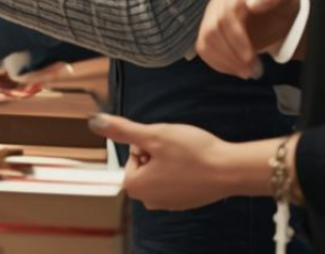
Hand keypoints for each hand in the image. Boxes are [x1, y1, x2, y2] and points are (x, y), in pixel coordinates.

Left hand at [90, 114, 232, 209]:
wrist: (229, 171)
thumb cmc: (192, 153)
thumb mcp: (154, 135)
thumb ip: (123, 130)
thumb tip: (94, 121)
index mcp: (136, 186)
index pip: (132, 155)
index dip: (147, 143)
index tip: (163, 143)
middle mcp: (150, 200)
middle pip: (145, 164)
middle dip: (158, 151)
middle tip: (175, 148)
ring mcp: (169, 203)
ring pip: (161, 170)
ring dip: (170, 159)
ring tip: (187, 156)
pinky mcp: (186, 202)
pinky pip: (176, 180)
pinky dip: (183, 169)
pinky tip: (196, 164)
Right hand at [196, 0, 306, 78]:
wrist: (280, 14)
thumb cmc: (287, 3)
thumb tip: (251, 4)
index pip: (231, 7)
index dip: (238, 34)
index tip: (253, 55)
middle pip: (217, 24)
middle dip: (235, 52)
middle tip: (254, 71)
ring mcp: (213, 6)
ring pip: (207, 36)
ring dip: (227, 60)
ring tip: (248, 72)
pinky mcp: (208, 23)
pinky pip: (203, 45)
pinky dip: (218, 62)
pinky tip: (236, 69)